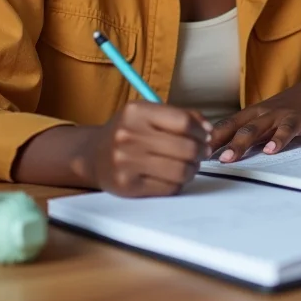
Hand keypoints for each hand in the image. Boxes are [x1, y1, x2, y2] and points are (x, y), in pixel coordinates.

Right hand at [84, 102, 211, 196]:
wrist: (92, 155)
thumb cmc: (128, 131)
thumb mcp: (147, 113)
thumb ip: (179, 116)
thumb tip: (208, 130)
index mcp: (135, 112)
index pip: (183, 121)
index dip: (201, 130)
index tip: (206, 135)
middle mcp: (128, 135)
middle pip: (185, 147)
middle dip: (201, 152)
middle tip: (202, 152)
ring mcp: (126, 162)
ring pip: (180, 171)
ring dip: (192, 169)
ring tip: (189, 165)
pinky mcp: (127, 186)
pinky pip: (168, 188)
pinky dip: (177, 183)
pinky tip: (172, 176)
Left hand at [210, 74, 300, 162]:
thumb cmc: (286, 111)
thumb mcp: (264, 120)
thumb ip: (247, 135)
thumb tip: (222, 153)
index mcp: (250, 115)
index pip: (224, 126)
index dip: (208, 138)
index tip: (191, 150)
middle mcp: (260, 113)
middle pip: (236, 128)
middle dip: (218, 143)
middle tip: (202, 156)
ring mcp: (278, 115)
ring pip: (256, 129)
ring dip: (241, 143)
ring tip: (229, 157)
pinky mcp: (297, 118)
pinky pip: (286, 129)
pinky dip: (278, 139)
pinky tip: (271, 150)